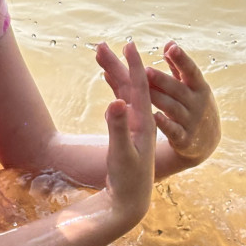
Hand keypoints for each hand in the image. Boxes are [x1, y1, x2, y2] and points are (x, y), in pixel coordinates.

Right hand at [103, 41, 155, 226]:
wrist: (132, 201)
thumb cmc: (128, 180)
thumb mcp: (121, 154)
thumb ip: (118, 127)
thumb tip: (115, 101)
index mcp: (143, 123)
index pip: (140, 88)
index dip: (135, 66)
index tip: (129, 45)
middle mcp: (141, 121)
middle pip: (130, 86)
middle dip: (117, 65)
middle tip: (104, 45)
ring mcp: (134, 126)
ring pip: (124, 94)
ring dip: (114, 75)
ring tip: (101, 57)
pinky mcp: (127, 133)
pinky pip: (121, 106)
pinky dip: (114, 91)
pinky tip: (109, 84)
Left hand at [145, 41, 219, 162]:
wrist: (206, 142)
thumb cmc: (193, 106)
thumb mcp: (190, 87)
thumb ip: (178, 67)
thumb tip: (169, 44)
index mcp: (199, 87)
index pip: (191, 71)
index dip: (182, 59)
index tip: (171, 48)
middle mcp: (197, 103)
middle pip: (178, 89)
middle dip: (162, 80)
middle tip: (145, 70)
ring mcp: (192, 121)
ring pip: (173, 108)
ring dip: (158, 99)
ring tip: (143, 90)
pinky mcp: (185, 139)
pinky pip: (174, 131)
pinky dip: (165, 124)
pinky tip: (154, 116)